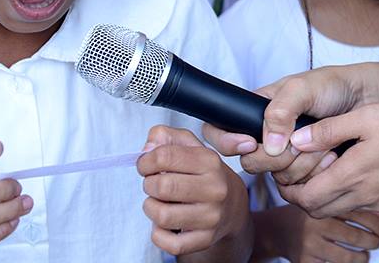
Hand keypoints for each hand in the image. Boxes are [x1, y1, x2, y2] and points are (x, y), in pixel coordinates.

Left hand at [137, 125, 249, 256]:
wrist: (233, 207)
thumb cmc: (204, 174)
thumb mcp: (190, 146)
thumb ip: (165, 137)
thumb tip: (147, 149)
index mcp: (209, 161)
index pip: (165, 156)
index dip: (145, 160)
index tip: (145, 165)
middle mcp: (214, 188)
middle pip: (161, 186)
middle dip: (148, 184)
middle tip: (153, 184)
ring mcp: (211, 216)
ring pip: (162, 216)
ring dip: (151, 208)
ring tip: (158, 202)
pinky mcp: (205, 239)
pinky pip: (168, 242)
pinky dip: (158, 234)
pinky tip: (164, 224)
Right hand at [202, 64, 376, 183]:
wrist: (369, 102)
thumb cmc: (334, 86)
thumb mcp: (304, 87)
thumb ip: (280, 110)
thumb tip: (267, 145)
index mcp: (257, 112)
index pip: (219, 130)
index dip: (226, 142)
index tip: (249, 143)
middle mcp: (267, 137)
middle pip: (249, 162)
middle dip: (276, 156)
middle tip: (299, 141)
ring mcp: (286, 158)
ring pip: (276, 178)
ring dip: (302, 164)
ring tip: (323, 145)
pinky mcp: (306, 174)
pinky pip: (299, 188)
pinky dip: (316, 174)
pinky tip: (331, 158)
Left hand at [275, 101, 378, 218]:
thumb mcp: (365, 117)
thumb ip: (328, 130)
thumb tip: (296, 139)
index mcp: (352, 176)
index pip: (306, 199)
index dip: (288, 189)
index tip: (284, 172)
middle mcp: (364, 196)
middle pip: (319, 210)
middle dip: (302, 195)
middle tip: (298, 172)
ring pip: (341, 209)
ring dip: (326, 195)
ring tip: (325, 167)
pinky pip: (363, 205)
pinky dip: (349, 194)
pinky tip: (355, 168)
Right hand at [283, 204, 378, 262]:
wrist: (277, 231)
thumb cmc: (308, 217)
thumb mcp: (325, 206)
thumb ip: (350, 208)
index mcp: (324, 207)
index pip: (357, 214)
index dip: (376, 222)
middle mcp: (316, 226)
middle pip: (354, 237)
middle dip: (372, 241)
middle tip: (377, 242)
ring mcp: (310, 246)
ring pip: (346, 258)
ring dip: (361, 258)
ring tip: (365, 256)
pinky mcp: (305, 262)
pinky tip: (349, 262)